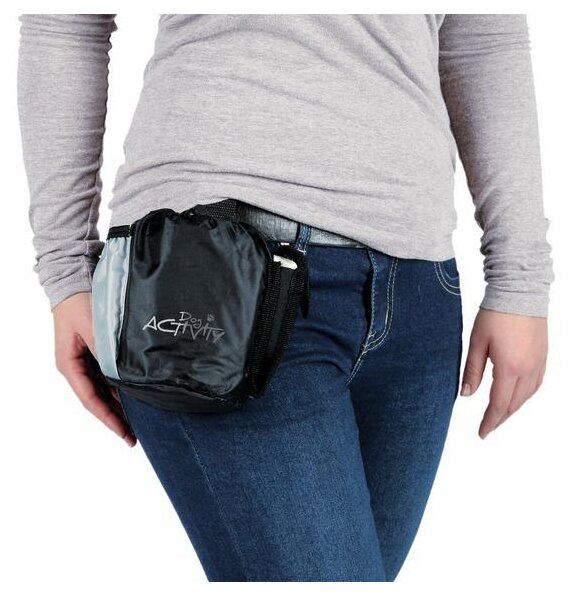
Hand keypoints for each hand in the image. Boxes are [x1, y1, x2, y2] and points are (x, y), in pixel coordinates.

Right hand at [52, 292, 136, 446]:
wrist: (76, 280)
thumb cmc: (81, 302)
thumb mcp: (94, 327)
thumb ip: (106, 351)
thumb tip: (122, 374)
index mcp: (69, 365)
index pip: (90, 399)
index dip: (108, 418)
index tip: (124, 433)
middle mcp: (76, 368)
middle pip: (97, 400)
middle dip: (115, 418)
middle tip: (134, 436)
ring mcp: (85, 362)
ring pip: (103, 390)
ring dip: (119, 405)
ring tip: (137, 422)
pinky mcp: (95, 354)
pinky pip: (107, 378)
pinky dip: (120, 389)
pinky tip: (134, 397)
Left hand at [459, 308, 547, 438]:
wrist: (520, 292)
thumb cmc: (495, 315)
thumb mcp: (476, 343)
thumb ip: (472, 370)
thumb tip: (466, 394)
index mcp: (509, 368)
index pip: (499, 405)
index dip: (489, 421)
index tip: (481, 433)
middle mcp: (528, 370)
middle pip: (514, 404)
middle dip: (500, 419)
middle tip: (487, 428)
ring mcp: (538, 363)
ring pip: (526, 397)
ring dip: (512, 409)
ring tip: (498, 415)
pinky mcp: (543, 356)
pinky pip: (535, 385)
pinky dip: (524, 396)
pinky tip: (516, 397)